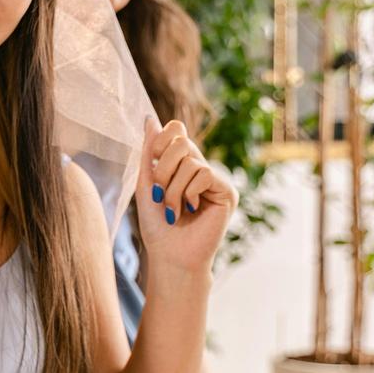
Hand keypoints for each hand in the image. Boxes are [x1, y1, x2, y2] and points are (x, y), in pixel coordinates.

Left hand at [134, 118, 236, 273]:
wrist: (169, 255)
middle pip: (181, 141)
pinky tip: (189, 210)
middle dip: (162, 167)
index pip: (176, 130)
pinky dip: (188, 192)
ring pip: (190, 161)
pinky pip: (204, 174)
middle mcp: (200, 168)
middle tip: (157, 193)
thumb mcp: (146, 183)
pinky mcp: (227, 192)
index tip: (151, 159)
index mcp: (180, 164)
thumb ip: (148, 152)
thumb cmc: (156, 224)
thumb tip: (149, 118)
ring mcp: (215, 180)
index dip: (161, 140)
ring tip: (172, 210)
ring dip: (172, 188)